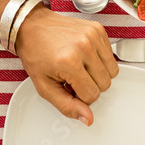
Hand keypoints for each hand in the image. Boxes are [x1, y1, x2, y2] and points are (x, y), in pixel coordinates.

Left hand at [15, 7, 117, 125]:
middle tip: (74, 78)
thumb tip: (88, 118)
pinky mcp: (99, 30)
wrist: (31, 25)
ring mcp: (93, 36)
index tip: (69, 87)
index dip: (80, 96)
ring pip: (112, 71)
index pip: (92, 95)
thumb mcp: (44, 86)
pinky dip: (101, 60)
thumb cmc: (36, 53)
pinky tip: (85, 56)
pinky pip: (111, 56)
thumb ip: (66, 106)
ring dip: (98, 74)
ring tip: (81, 67)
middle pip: (105, 84)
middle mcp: (84, 47)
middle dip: (90, 85)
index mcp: (69, 62)